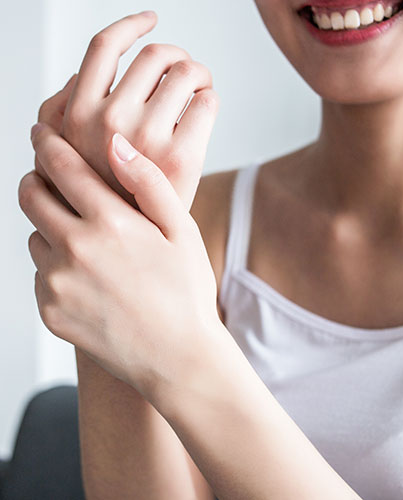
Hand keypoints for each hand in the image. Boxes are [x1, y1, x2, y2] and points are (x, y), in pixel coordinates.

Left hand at [19, 124, 222, 397]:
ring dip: (51, 229)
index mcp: (110, 223)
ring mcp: (57, 283)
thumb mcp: (182, 231)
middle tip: (51, 180)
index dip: (47, 143)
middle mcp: (74, 249)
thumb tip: (116, 144)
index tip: (42, 132)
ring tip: (88, 245)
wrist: (178, 357)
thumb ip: (148, 183)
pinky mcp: (50, 311)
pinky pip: (41, 275)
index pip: (61, 167)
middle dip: (36, 180)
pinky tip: (90, 280)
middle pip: (31, 196)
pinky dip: (56, 268)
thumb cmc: (187, 292)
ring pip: (35, 237)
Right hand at [35, 11, 217, 211]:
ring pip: (185, 72)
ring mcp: (147, 139)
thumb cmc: (105, 196)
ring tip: (197, 91)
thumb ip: (60, 114)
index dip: (131, 25)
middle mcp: (110, 122)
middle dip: (175, 57)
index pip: (104, 47)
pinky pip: (207, 103)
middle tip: (185, 72)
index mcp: (77, 116)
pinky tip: (204, 109)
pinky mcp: (182, 158)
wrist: (134, 247)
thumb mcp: (63, 155)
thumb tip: (80, 74)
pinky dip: (210, 98)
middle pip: (156, 55)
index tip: (150, 19)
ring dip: (197, 74)